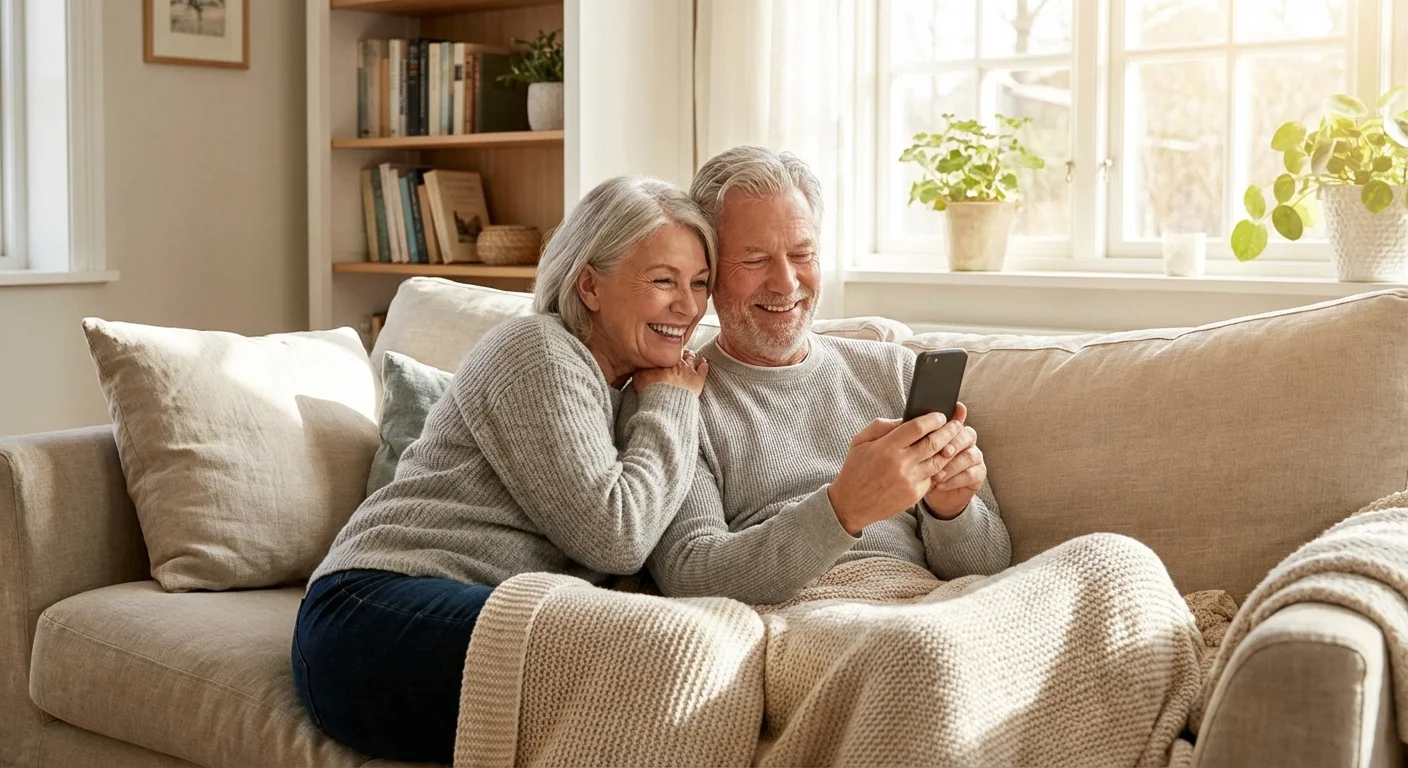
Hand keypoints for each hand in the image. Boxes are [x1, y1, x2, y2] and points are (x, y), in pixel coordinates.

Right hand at [632, 349, 708, 395]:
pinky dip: (703, 365)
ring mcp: (688, 369)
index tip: (664, 355)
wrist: (665, 402)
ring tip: (690, 356)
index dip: (665, 354)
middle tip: (676, 355)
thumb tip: (640, 366)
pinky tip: (703, 363)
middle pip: (678, 353)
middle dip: (678, 354)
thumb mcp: (639, 378)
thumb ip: (641, 369)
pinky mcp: (698, 379)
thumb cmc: (650, 391)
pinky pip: (703, 368)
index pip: (665, 351)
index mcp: (663, 359)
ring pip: (691, 357)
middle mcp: (676, 361)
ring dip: (691, 356)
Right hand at [828, 411, 967, 534]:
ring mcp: (909, 481)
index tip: (940, 415)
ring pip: (939, 461)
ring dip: (949, 449)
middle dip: (948, 431)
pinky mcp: (914, 494)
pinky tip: (940, 460)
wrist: (851, 504)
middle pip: (934, 443)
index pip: (917, 427)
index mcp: (886, 447)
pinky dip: (937, 468)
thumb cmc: (855, 469)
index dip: (933, 419)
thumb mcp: (860, 441)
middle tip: (956, 424)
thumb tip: (906, 419)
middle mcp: (900, 464)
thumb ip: (882, 426)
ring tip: (953, 440)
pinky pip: (932, 478)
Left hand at [922, 402, 986, 518]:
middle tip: (942, 452)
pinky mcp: (977, 474)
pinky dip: (955, 479)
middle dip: (954, 443)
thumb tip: (902, 421)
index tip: (944, 422)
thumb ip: (911, 435)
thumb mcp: (911, 449)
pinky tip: (940, 484)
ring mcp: (974, 457)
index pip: (957, 420)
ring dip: (953, 465)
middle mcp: (966, 440)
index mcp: (952, 430)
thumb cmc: (917, 465)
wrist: (925, 490)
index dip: (954, 420)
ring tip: (936, 474)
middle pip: (968, 435)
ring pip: (971, 455)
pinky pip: (972, 474)